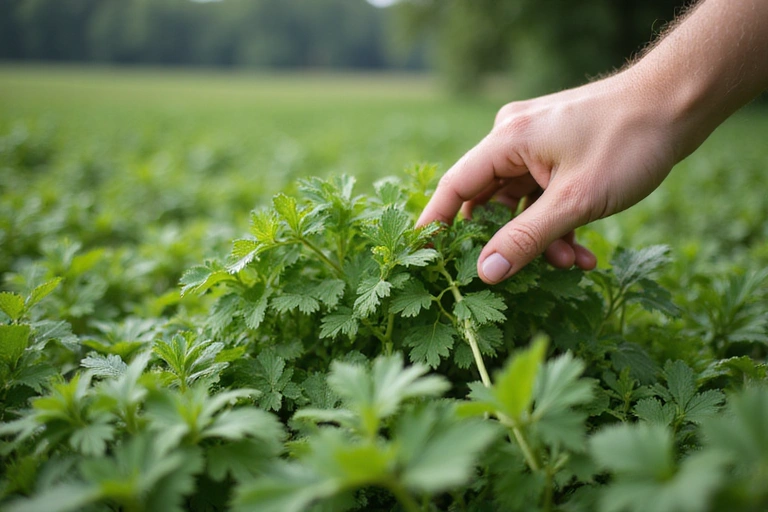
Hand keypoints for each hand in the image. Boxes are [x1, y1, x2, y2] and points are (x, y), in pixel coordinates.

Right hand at [417, 72, 678, 283]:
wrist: (680, 102)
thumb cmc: (628, 141)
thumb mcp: (575, 201)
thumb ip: (526, 238)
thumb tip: (486, 273)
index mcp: (507, 140)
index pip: (455, 187)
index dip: (436, 224)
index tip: (420, 256)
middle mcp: (514, 138)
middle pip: (488, 200)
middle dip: (506, 241)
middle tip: (515, 275)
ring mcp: (537, 145)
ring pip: (520, 204)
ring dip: (540, 237)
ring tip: (572, 261)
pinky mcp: (558, 153)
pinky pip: (542, 196)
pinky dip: (558, 222)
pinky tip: (583, 249)